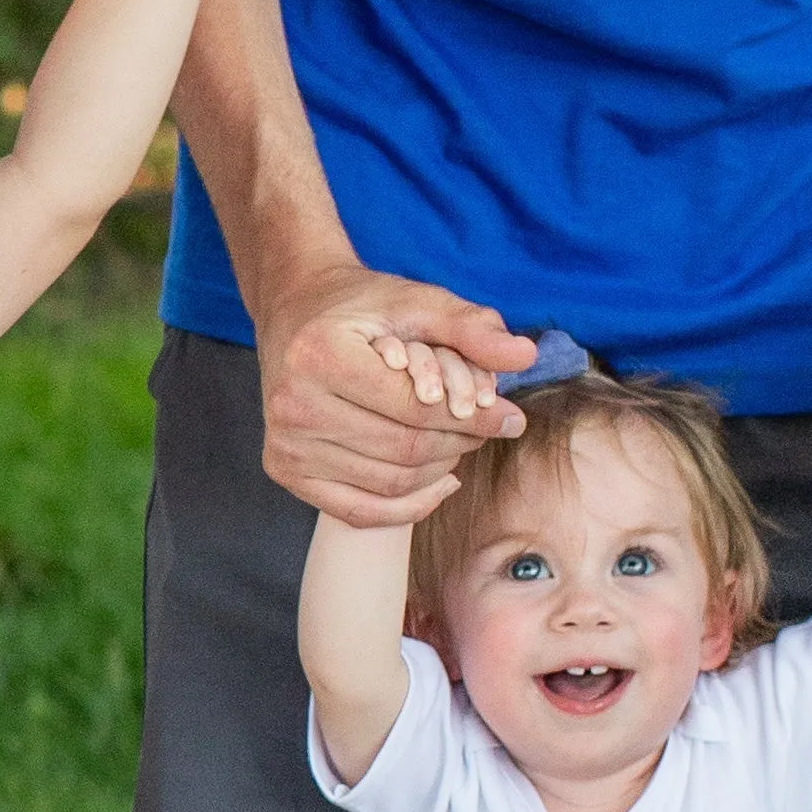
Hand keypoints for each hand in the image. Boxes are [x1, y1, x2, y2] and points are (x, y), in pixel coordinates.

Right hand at [257, 260, 535, 525]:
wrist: (296, 310)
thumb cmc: (362, 307)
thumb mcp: (417, 301)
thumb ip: (470, 328)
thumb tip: (526, 356)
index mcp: (319, 354)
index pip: (415, 407)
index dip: (472, 416)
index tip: (508, 415)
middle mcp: (293, 403)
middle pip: (404, 449)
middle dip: (459, 442)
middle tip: (486, 428)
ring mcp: (285, 443)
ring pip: (389, 483)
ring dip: (439, 468)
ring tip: (460, 442)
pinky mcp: (285, 469)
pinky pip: (360, 510)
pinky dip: (409, 505)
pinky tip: (440, 480)